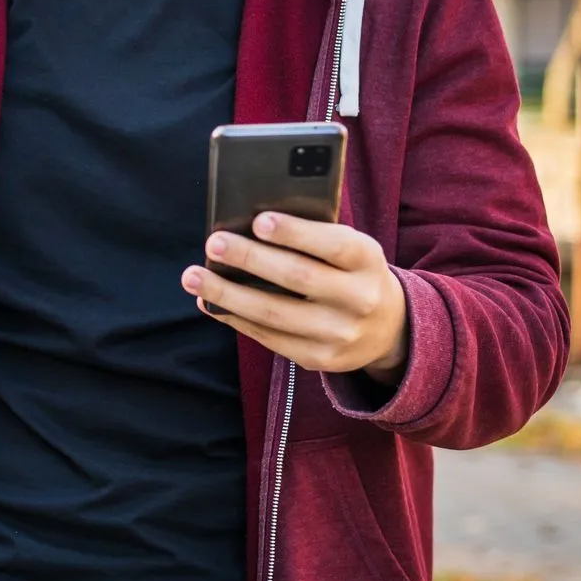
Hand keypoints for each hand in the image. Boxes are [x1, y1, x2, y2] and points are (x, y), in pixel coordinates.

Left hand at [181, 212, 406, 379]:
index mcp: (367, 261)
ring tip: (193, 277)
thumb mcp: (348, 249)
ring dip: (228, 295)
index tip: (259, 221)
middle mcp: (359, 299)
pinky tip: (210, 303)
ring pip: (275, 314)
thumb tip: (248, 225)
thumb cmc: (350, 272)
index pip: (334, 244)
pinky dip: (235, 318)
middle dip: (250, 259)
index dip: (296, 233)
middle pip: (298, 277)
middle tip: (213, 244)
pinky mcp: (320, 358)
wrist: (387, 328)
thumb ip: (312, 236)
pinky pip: (269, 338)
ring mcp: (340, 334)